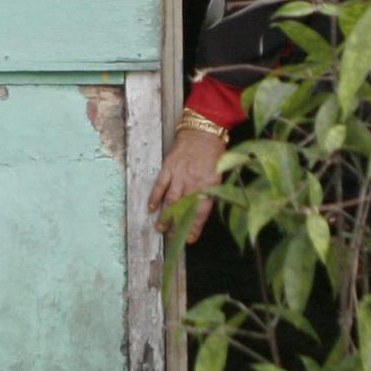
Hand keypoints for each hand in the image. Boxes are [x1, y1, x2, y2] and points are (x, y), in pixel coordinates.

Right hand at [146, 127, 226, 242]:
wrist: (204, 130)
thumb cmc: (214, 152)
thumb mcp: (220, 174)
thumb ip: (211, 191)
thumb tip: (202, 209)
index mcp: (209, 186)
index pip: (201, 213)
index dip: (195, 228)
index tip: (189, 239)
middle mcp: (194, 182)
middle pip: (184, 210)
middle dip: (178, 226)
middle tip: (172, 239)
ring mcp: (180, 175)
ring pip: (171, 200)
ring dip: (165, 216)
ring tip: (160, 229)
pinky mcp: (169, 166)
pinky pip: (161, 185)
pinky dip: (155, 197)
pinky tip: (151, 207)